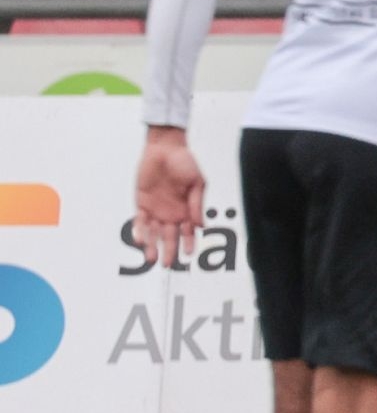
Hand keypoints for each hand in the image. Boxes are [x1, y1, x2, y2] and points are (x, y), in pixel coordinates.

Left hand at [134, 128, 204, 269]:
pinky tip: (140, 240)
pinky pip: (139, 221)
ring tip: (151, 258)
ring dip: (152, 246)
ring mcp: (156, 209)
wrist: (165, 148)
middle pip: (169, 236)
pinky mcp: (142, 203)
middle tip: (167, 264)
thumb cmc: (185, 162)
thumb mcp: (198, 183)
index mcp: (187, 209)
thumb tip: (200, 225)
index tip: (189, 254)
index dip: (188, 243)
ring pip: (153, 233)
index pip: (188, 232)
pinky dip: (140, 230)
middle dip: (169, 250)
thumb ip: (197, 204)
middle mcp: (171, 212)